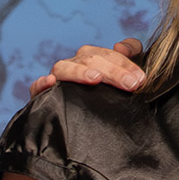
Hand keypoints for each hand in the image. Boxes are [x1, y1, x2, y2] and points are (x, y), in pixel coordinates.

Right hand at [27, 38, 148, 98]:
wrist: (85, 133)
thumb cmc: (107, 103)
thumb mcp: (123, 83)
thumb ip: (131, 59)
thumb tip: (124, 46)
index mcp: (94, 60)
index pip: (109, 54)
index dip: (126, 62)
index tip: (141, 79)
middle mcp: (75, 66)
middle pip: (91, 59)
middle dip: (113, 70)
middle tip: (132, 84)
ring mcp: (58, 79)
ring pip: (64, 67)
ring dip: (80, 71)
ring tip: (95, 79)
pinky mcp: (42, 95)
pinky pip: (36, 87)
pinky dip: (41, 83)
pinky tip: (50, 82)